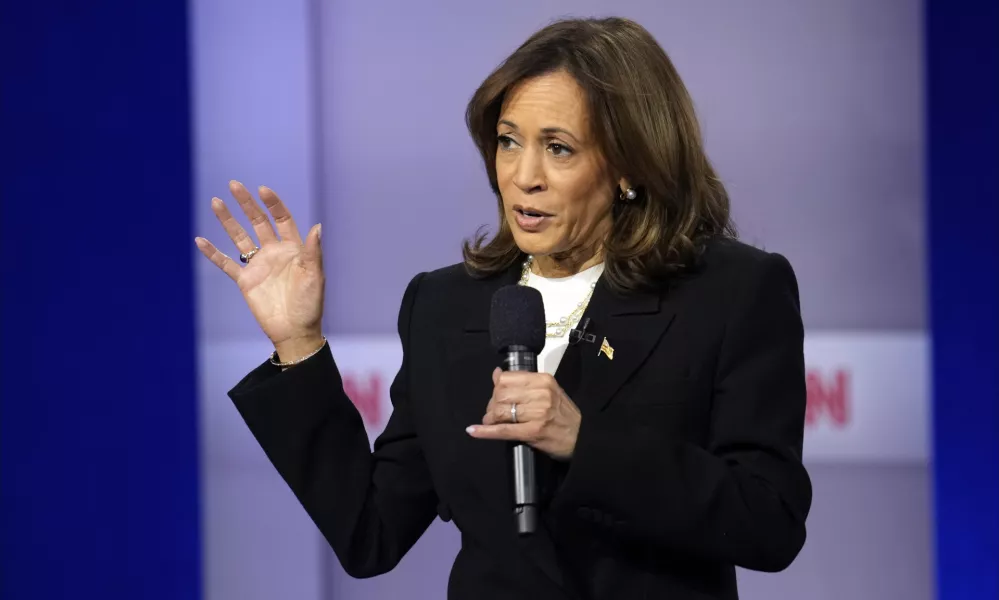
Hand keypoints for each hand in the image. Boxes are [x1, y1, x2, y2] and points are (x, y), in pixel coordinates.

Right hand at [195, 181, 324, 360]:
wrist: (294, 331)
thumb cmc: (309, 304)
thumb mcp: (314, 276)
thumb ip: (313, 251)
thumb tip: (318, 226)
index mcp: (293, 249)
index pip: (281, 219)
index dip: (273, 204)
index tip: (262, 189)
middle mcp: (274, 253)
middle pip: (258, 222)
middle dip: (246, 204)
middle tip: (234, 184)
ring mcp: (258, 265)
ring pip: (239, 237)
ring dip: (228, 221)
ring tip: (216, 202)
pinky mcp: (245, 281)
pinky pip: (226, 263)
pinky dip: (213, 253)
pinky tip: (200, 240)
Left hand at [466, 368, 581, 460]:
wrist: (583, 438)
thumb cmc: (564, 415)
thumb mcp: (548, 391)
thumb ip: (523, 382)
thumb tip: (496, 373)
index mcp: (543, 380)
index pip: (506, 378)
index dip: (496, 389)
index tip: (498, 397)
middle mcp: (541, 394)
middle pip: (500, 394)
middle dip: (492, 405)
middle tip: (494, 414)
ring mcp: (537, 413)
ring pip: (500, 411)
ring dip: (490, 418)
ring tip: (492, 422)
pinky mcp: (533, 432)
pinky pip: (502, 430)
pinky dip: (485, 432)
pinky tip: (474, 431)